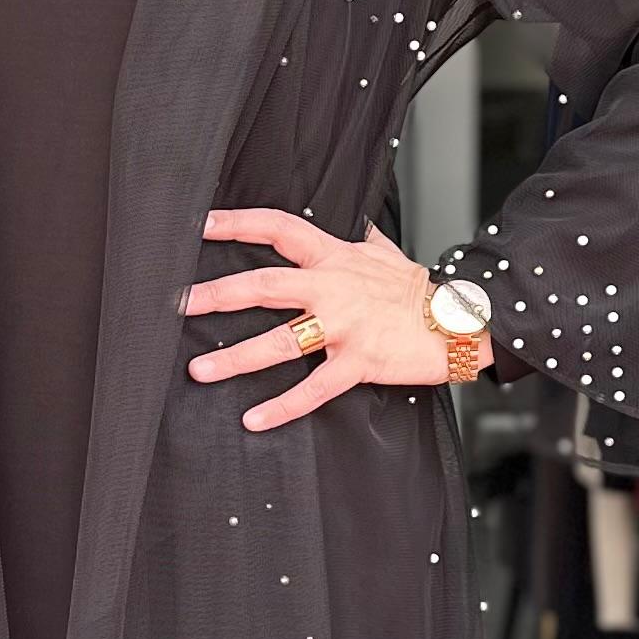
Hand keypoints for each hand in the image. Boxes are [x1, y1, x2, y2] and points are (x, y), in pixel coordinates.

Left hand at [180, 208, 454, 431]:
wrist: (460, 320)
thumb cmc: (418, 289)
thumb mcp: (385, 252)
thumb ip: (361, 237)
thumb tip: (355, 218)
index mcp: (334, 258)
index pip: (279, 229)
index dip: (239, 224)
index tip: (201, 225)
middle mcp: (332, 288)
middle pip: (265, 287)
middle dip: (217, 295)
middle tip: (178, 304)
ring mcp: (344, 327)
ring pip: (281, 342)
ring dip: (236, 358)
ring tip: (200, 370)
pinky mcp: (359, 362)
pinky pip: (315, 389)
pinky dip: (283, 406)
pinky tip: (255, 419)